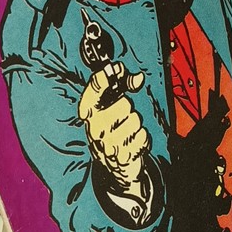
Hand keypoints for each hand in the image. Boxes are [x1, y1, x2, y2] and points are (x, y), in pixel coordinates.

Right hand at [78, 62, 149, 192]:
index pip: (94, 89)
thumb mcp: (112, 105)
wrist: (114, 164)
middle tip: (122, 118)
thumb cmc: (113, 127)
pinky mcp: (122, 157)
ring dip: (136, 126)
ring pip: (136, 121)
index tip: (117, 68)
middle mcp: (94, 128)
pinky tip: (132, 143)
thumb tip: (138, 78)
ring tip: (127, 132)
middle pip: (125, 105)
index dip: (104, 77)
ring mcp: (107, 144)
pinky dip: (142, 139)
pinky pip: (143, 136)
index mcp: (88, 113)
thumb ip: (123, 85)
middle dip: (129, 110)